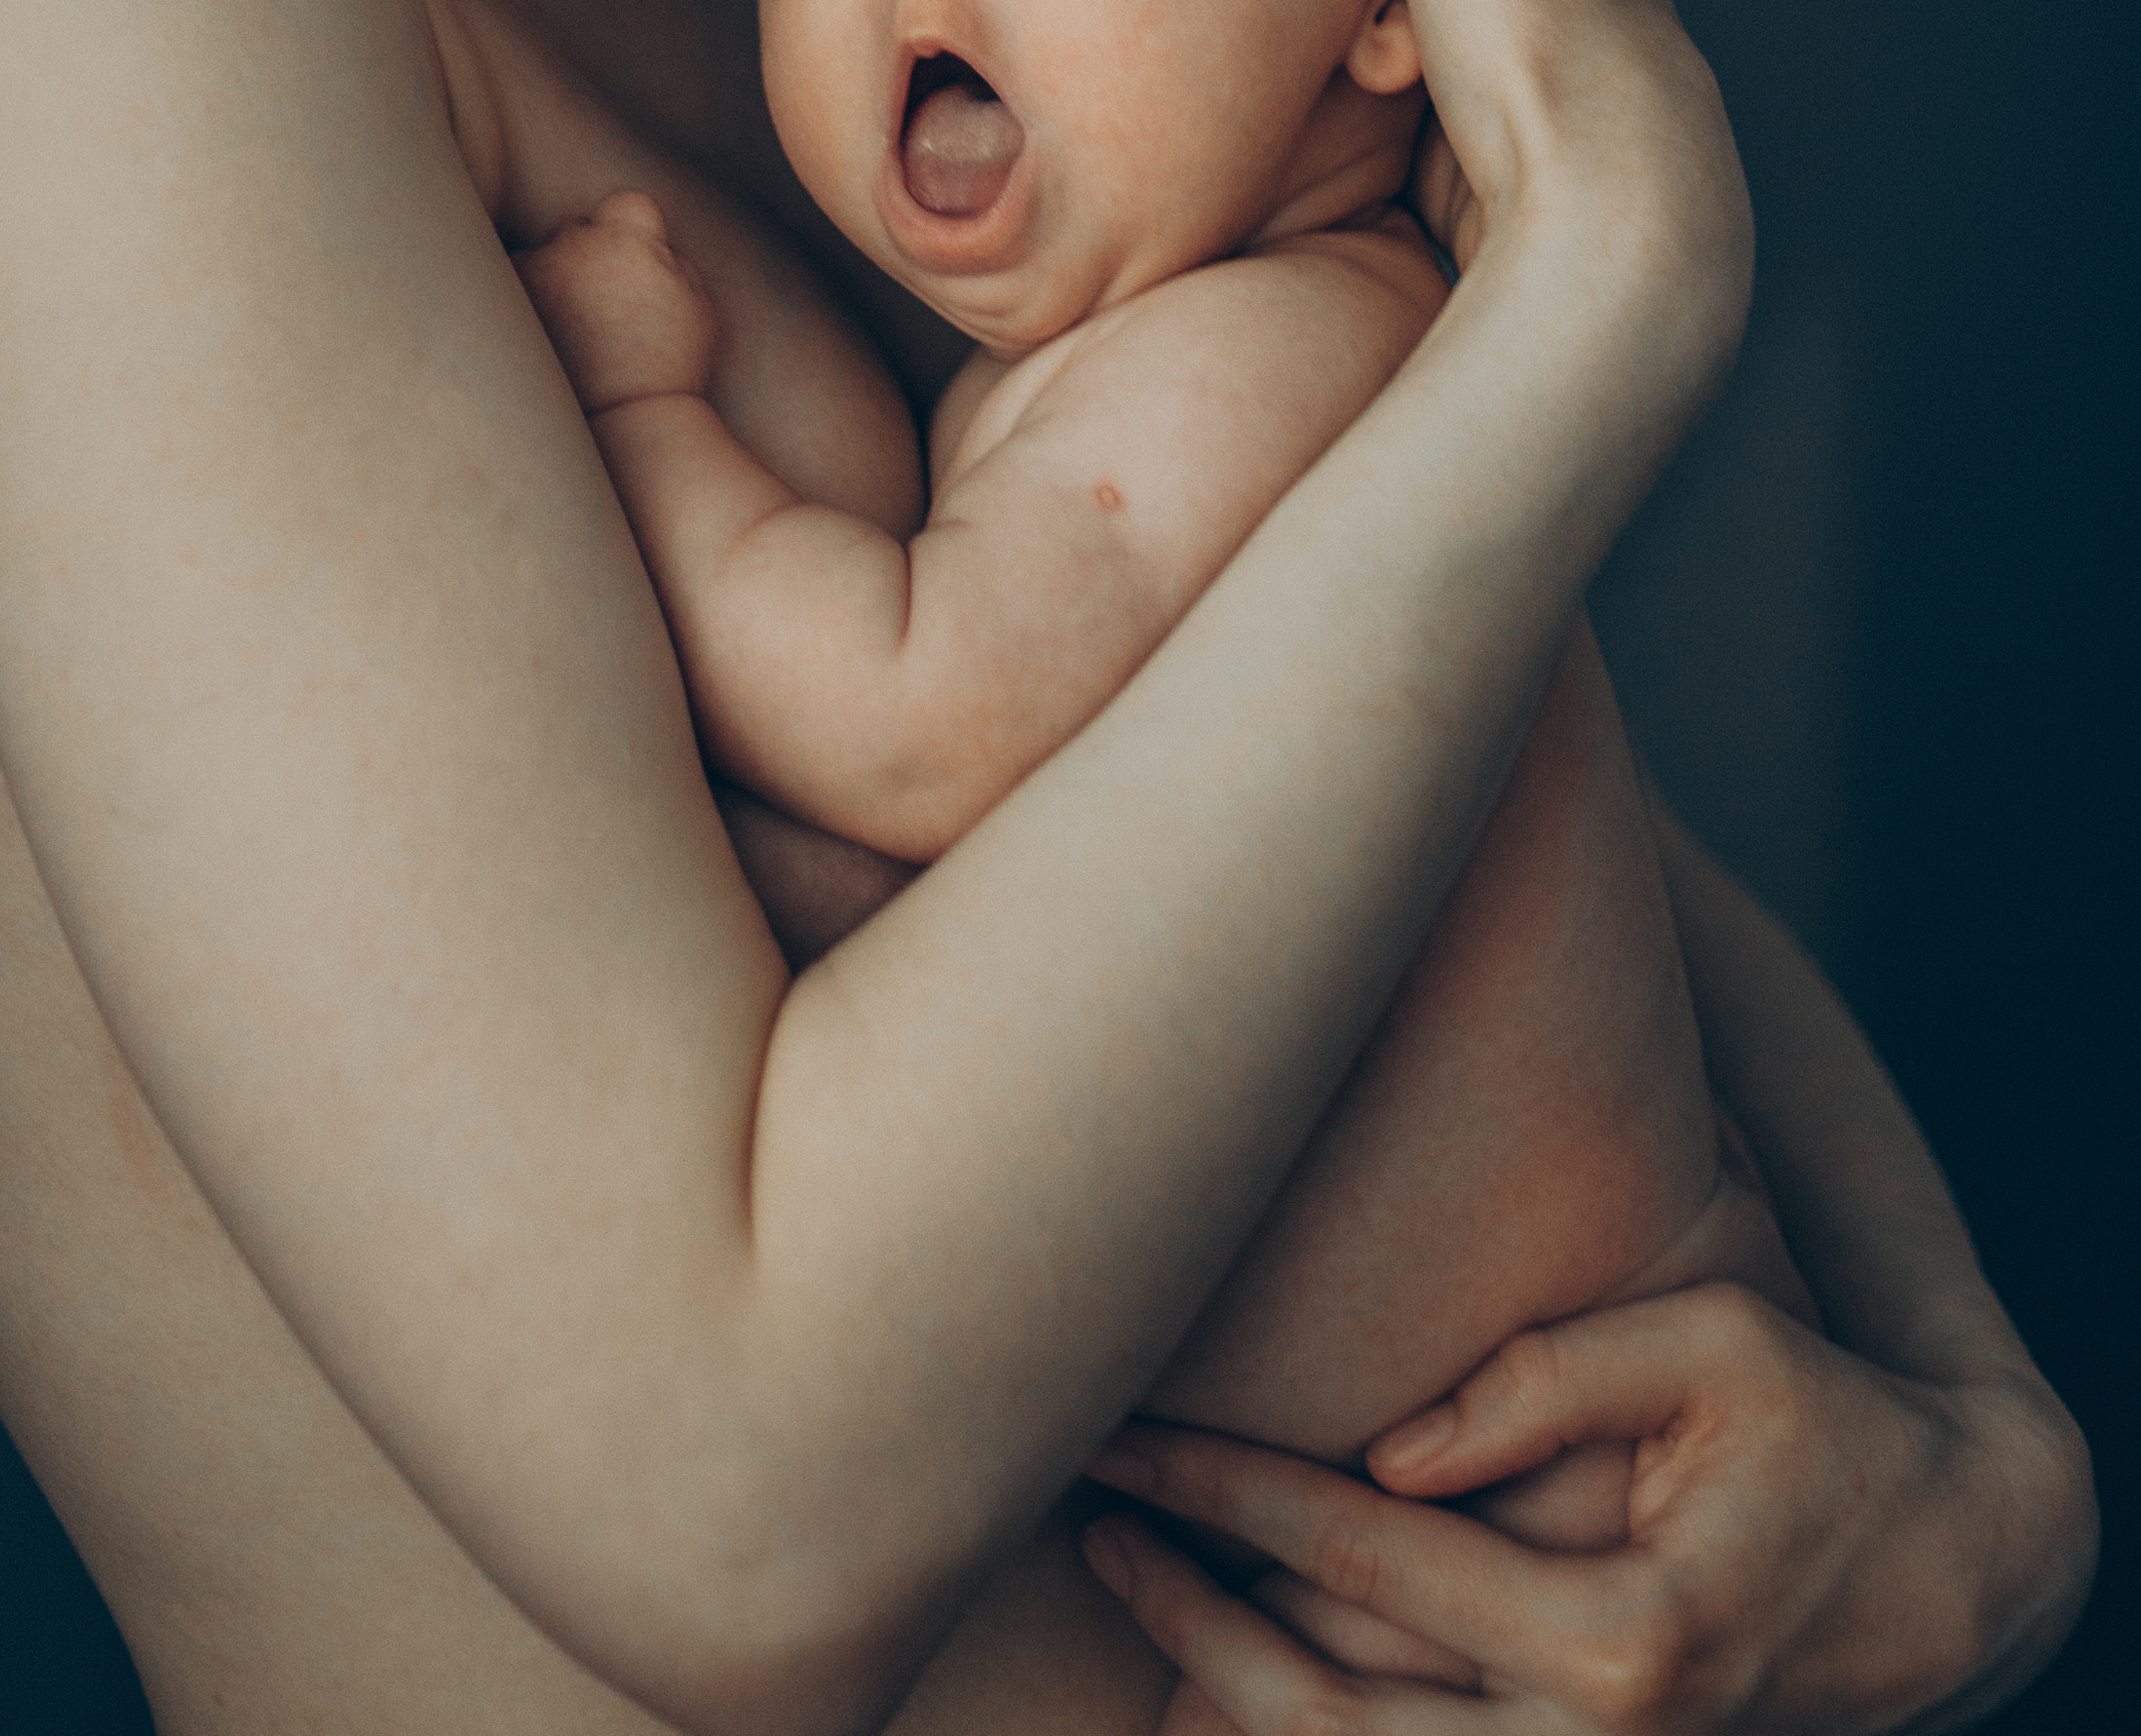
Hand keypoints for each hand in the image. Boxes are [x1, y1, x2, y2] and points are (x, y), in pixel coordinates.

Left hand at [515, 190, 719, 414]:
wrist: (626, 422)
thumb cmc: (672, 369)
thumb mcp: (700, 308)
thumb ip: (675, 263)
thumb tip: (655, 244)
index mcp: (633, 239)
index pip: (628, 205)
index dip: (632, 231)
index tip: (632, 264)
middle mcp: (581, 244)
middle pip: (579, 230)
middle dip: (588, 257)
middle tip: (601, 306)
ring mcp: (540, 270)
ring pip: (541, 256)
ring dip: (553, 278)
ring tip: (571, 329)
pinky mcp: (512, 301)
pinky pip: (511, 286)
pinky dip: (523, 303)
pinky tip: (543, 336)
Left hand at [1085, 1284, 2095, 1733]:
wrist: (1958, 1576)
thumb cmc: (1833, 1430)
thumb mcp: (1720, 1346)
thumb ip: (1554, 1375)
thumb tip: (1390, 1440)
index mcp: (1620, 1634)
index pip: (1364, 1553)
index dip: (1226, 1489)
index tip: (1122, 1434)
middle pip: (1323, 1704)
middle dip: (1187, 1607)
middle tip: (1088, 1509)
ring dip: (1220, 1694)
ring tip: (1125, 1584)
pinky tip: (1217, 1689)